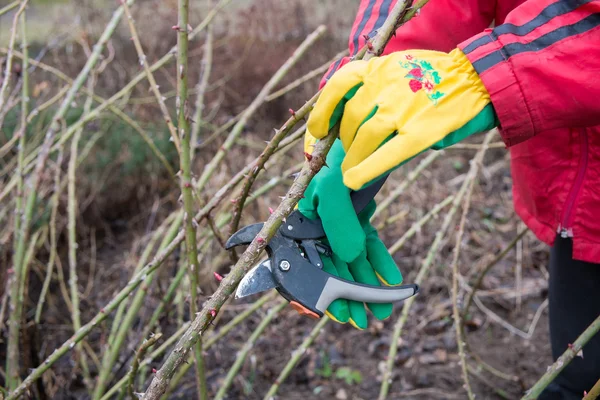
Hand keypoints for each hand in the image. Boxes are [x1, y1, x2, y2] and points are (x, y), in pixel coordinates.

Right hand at [298, 139, 401, 329]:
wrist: (362, 131)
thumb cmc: (340, 155)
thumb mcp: (335, 187)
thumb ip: (339, 224)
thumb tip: (352, 258)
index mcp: (301, 221)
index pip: (306, 265)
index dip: (320, 291)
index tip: (336, 314)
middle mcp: (317, 225)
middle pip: (331, 268)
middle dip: (347, 296)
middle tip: (362, 321)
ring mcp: (339, 222)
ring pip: (352, 261)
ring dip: (366, 285)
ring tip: (382, 311)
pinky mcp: (359, 215)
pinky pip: (369, 243)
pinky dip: (380, 261)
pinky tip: (392, 280)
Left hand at [306, 48, 498, 190]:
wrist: (479, 78)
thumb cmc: (436, 80)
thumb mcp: (401, 70)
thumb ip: (377, 92)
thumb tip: (352, 126)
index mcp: (380, 68)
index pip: (339, 86)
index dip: (322, 111)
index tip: (316, 131)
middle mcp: (386, 86)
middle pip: (351, 119)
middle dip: (344, 141)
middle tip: (347, 155)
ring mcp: (402, 109)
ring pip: (363, 138)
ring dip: (352, 158)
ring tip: (350, 171)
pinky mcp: (420, 132)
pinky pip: (386, 154)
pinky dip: (366, 169)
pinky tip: (352, 181)